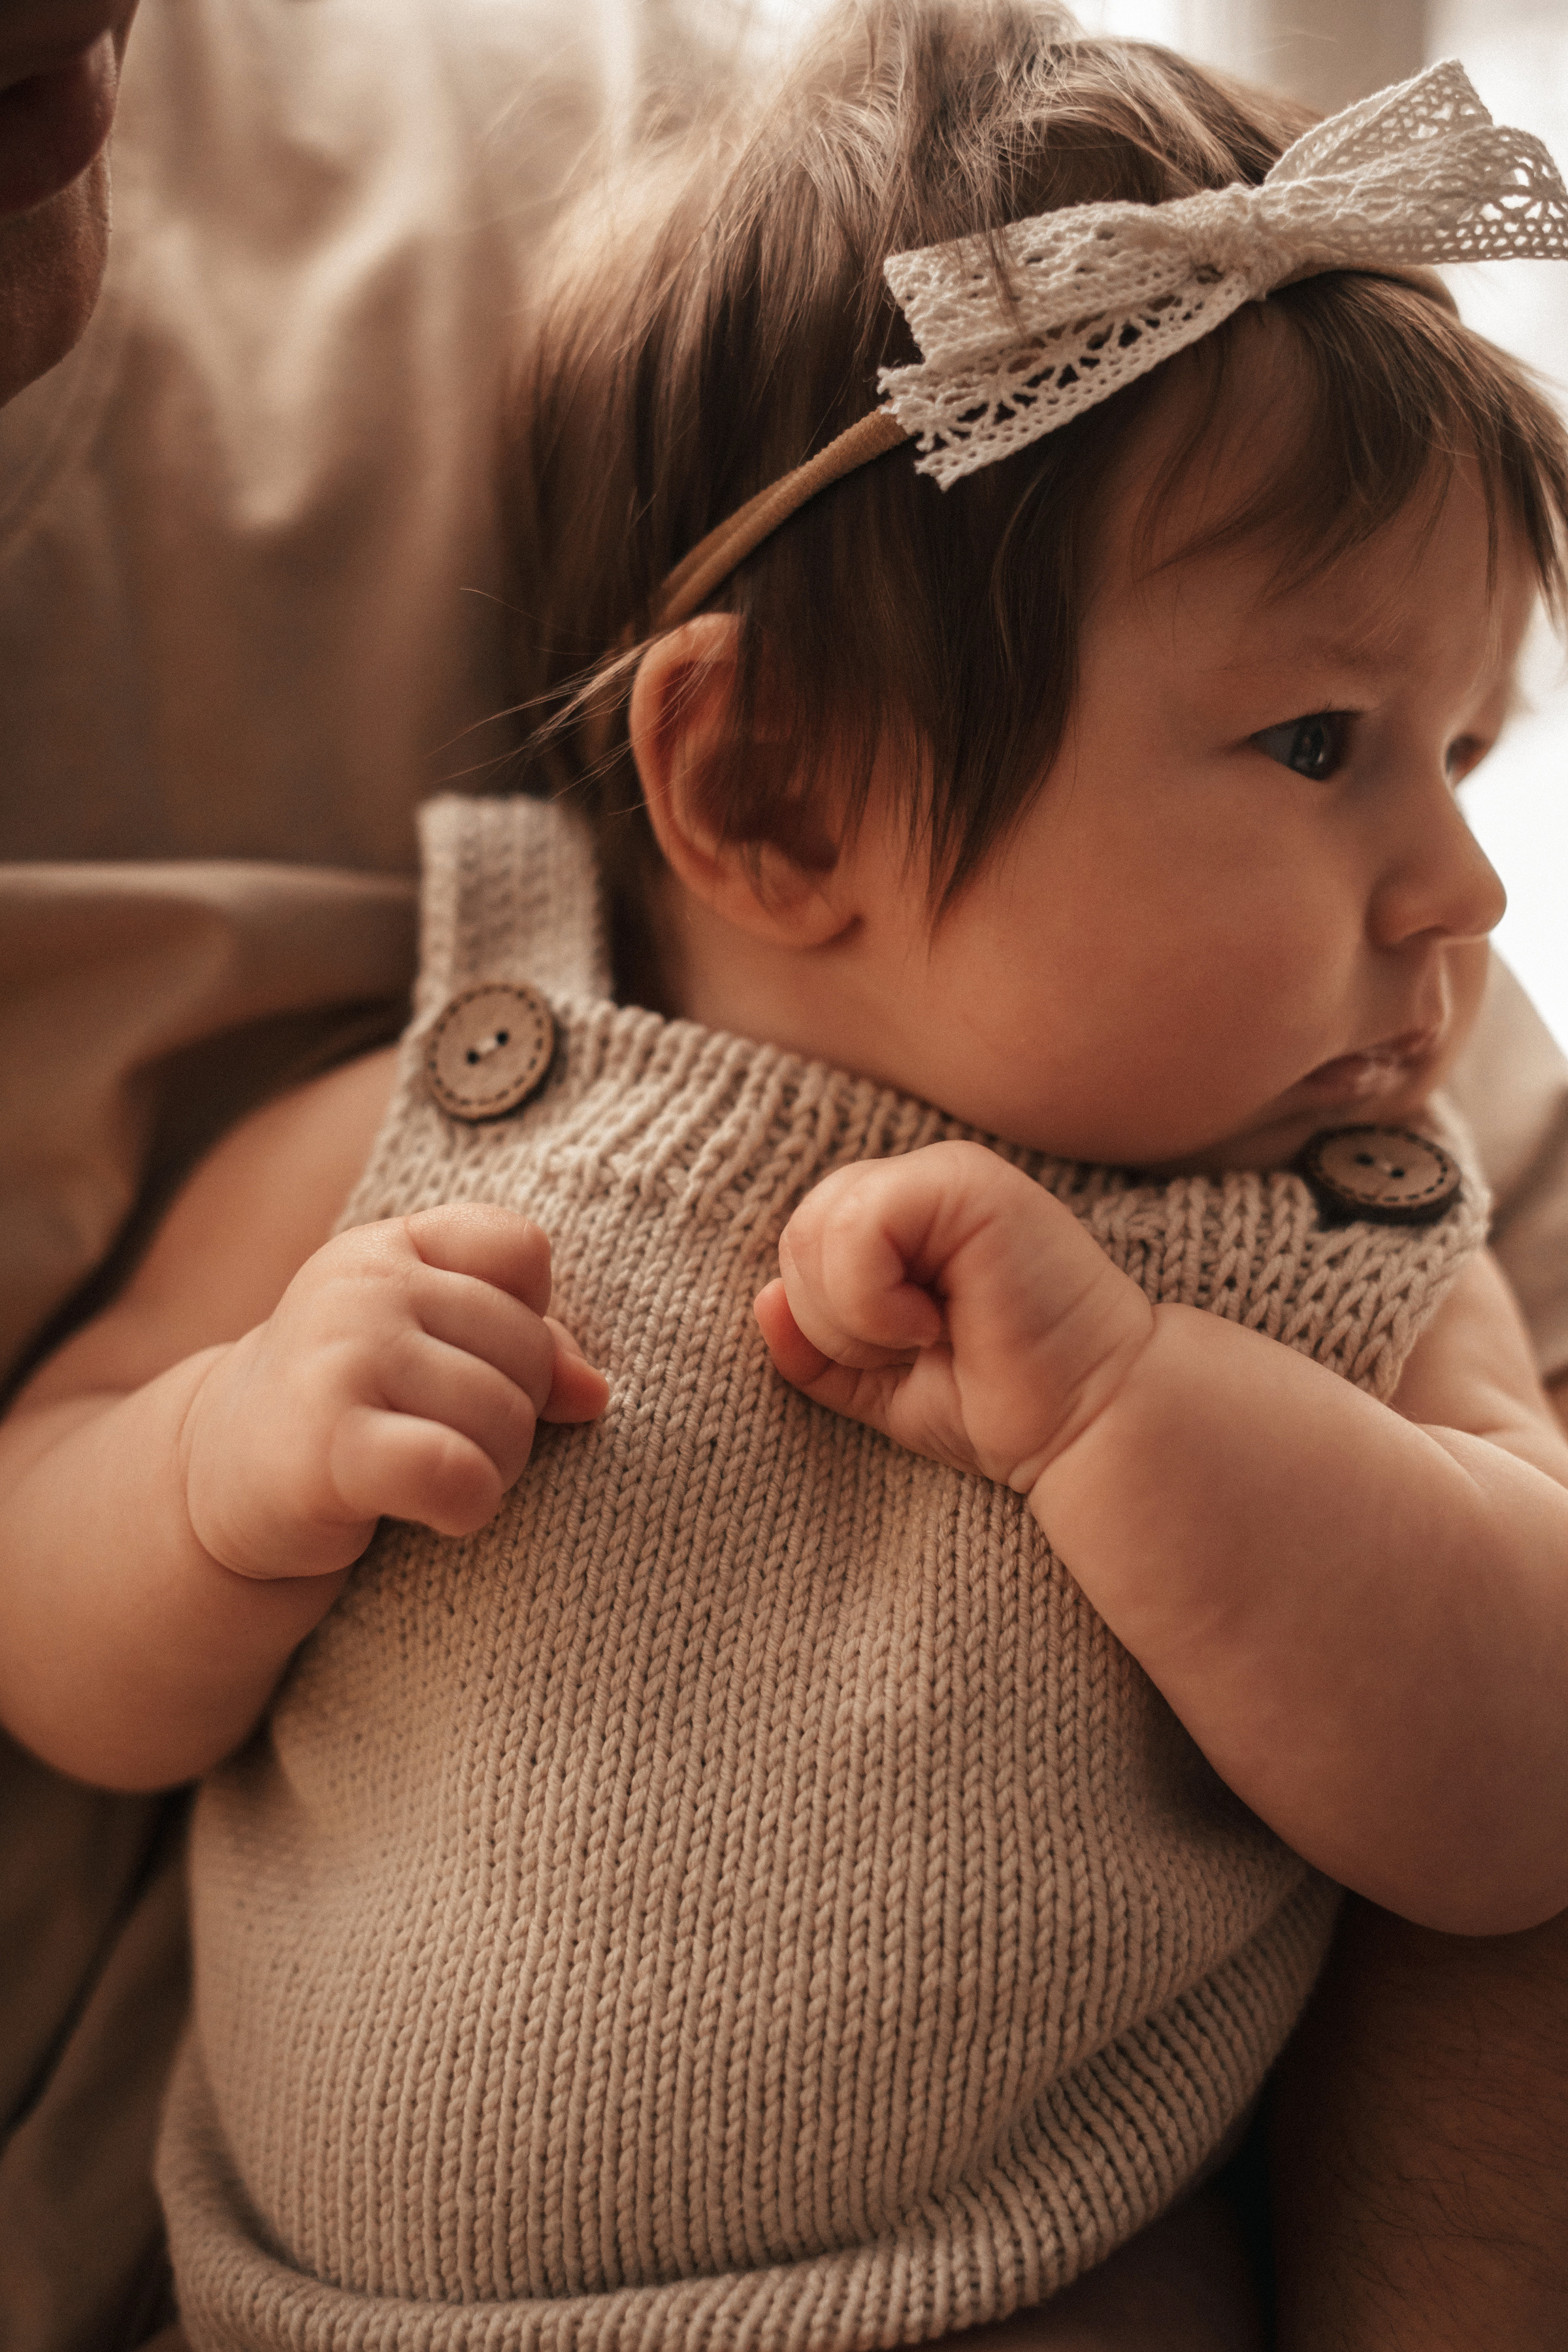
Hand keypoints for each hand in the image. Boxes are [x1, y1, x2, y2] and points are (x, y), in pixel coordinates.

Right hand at [180, 1204, 606, 1578]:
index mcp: (390, 1248)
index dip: (527, 1321)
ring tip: (437, 1475)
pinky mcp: (329, 1446)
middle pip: (529, 1348)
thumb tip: (595, 1393)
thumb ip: (525, 1346)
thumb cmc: (353, 1405)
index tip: (476, 1364)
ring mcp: (341, 1360)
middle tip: (453, 1441)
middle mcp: (362, 1289)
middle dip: (517, 1415)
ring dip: (495, 1469)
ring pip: (505, 1418)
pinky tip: (436, 1511)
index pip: (521, 1250)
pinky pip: (457, 1472)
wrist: (222, 1480)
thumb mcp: (432, 1349)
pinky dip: (470, 1506)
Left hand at [755, 1141, 1152, 1492]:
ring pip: (817, 1227)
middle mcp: (921, 1181)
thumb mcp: (879, 1386)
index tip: (900, 1354)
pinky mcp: (968, 1182)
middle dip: (833, 1321)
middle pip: (797, 1233)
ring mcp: (947, 1172)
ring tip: (929, 1335)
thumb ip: (814, 1351)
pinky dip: (874, 1298)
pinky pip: (860, 1224)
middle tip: (913, 1348)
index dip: (822, 1319)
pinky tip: (935, 1322)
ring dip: (857, 1316)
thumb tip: (763, 1303)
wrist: (1083, 1424)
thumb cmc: (1001, 1405)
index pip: (799, 1245)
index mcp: (901, 1218)